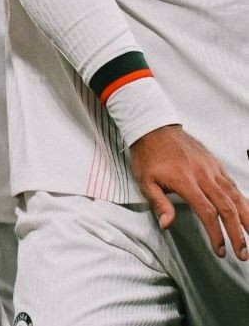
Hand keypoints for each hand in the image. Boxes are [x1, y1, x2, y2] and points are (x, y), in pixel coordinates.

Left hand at [130, 125, 248, 259]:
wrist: (154, 128)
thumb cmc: (148, 156)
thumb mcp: (145, 180)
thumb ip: (159, 203)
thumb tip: (167, 225)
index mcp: (186, 181)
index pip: (207, 212)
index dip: (216, 233)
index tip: (220, 250)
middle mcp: (204, 175)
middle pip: (227, 208)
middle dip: (237, 233)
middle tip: (243, 254)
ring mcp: (213, 169)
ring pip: (236, 196)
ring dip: (247, 219)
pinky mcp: (217, 165)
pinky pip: (234, 185)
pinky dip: (244, 201)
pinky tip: (248, 214)